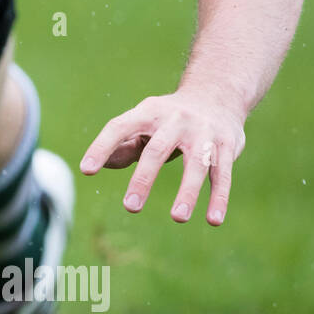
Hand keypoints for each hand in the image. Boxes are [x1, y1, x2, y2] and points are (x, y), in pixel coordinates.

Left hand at [79, 90, 246, 224]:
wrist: (217, 94)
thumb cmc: (169, 119)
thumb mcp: (144, 123)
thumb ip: (123, 145)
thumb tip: (97, 166)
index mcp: (148, 112)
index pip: (119, 127)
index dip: (102, 147)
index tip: (86, 170)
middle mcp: (176, 120)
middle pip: (157, 150)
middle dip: (143, 179)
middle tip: (130, 207)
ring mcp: (203, 133)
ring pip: (196, 165)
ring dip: (187, 192)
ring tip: (177, 218)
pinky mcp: (226, 146)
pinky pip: (222, 174)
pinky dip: (219, 198)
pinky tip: (214, 220)